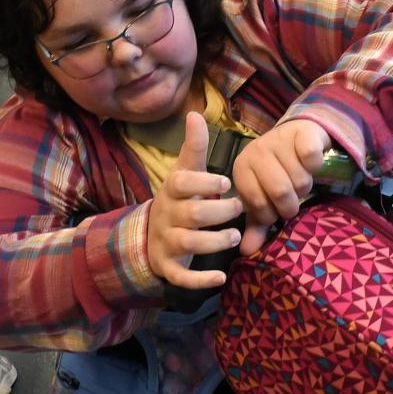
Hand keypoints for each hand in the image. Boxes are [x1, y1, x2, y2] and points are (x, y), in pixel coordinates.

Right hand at [147, 112, 243, 288]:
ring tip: (235, 237)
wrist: (152, 235)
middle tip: (239, 209)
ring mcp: (166, 242)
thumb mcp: (185, 173)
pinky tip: (221, 278)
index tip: (227, 183)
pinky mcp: (169, 267)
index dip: (204, 183)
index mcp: (172, 190)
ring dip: (215, 241)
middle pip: (192, 214)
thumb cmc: (180, 200)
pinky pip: (182, 276)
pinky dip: (201, 280)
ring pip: (189, 243)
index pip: (182, 183)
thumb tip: (195, 113)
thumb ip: (194, 148)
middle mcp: (167, 216)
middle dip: (218, 213)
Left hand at [231, 119, 331, 254]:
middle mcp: (257, 152)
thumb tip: (246, 251)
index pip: (258, 205)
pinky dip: (315, 166)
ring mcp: (278, 141)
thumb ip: (256, 225)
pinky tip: (310, 163)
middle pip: (281, 192)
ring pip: (300, 179)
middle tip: (292, 198)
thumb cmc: (275, 174)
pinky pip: (311, 158)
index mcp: (242, 170)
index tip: (274, 208)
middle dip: (291, 203)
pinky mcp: (301, 133)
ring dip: (305, 186)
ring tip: (299, 181)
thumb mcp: (263, 198)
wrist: (293, 138)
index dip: (271, 213)